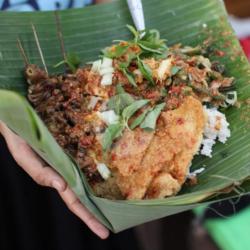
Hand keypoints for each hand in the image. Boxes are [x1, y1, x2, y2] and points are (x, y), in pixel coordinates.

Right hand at [0, 121, 108, 238]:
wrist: (21, 117)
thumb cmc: (20, 136)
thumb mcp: (24, 156)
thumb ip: (40, 172)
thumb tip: (62, 186)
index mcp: (55, 178)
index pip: (74, 201)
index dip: (88, 216)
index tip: (105, 231)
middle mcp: (66, 172)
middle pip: (83, 197)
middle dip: (95, 214)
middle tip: (112, 228)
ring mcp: (73, 161)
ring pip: (88, 181)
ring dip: (100, 194)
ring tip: (116, 206)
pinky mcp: (76, 148)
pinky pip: (89, 161)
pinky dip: (98, 171)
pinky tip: (110, 176)